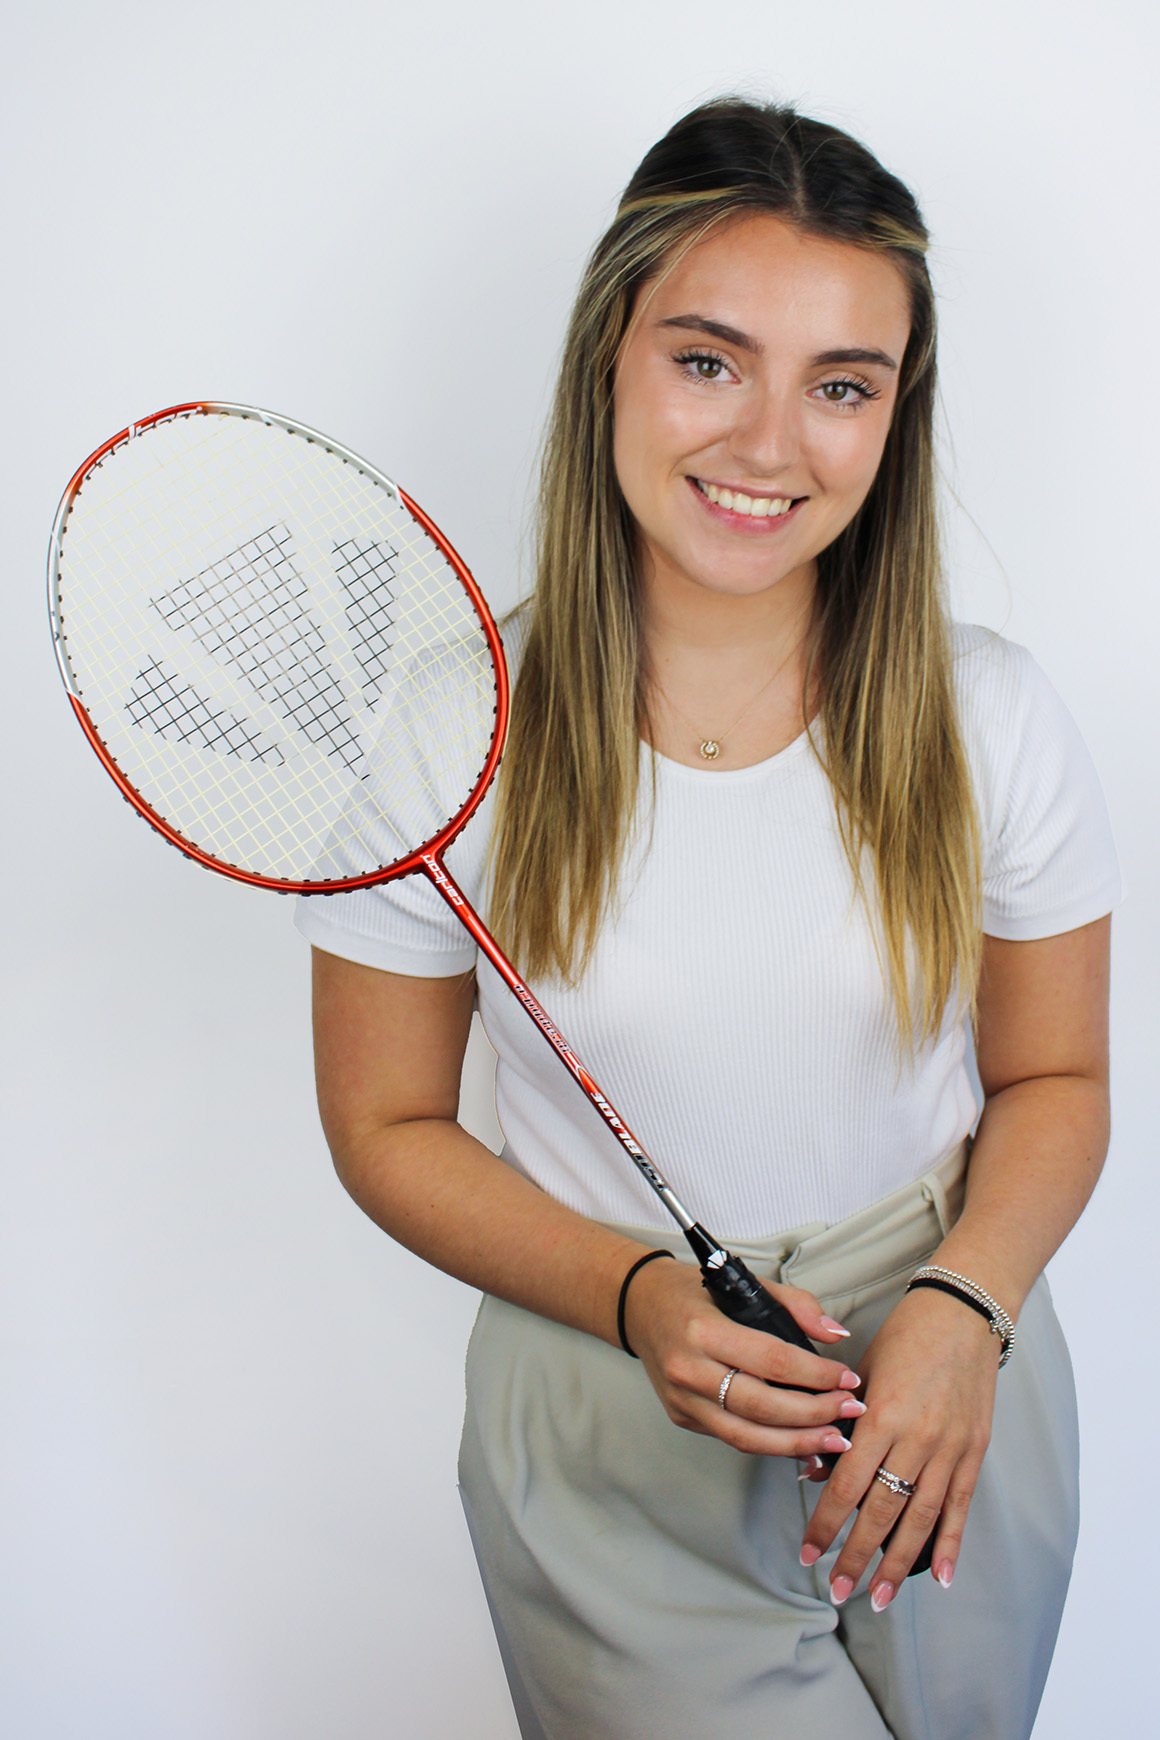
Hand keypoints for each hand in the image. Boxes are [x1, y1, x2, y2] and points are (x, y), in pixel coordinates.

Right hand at [622, 1256, 864, 1458]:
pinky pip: (733, 1437)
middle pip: (762, 1406)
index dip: (815, 1373)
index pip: (771, 1360)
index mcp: (702, 1329)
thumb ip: (795, 1304)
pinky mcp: (682, 1417)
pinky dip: (771, 1444)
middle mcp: (688, 1369)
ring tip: (835, 1439)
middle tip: (850, 1410)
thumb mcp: (744, 1282)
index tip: (847, 1377)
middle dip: (814, 1414)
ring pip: (747, 1436)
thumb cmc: (694, 1292)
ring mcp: (682, 1399)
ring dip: (797, 1442)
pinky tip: (802, 1441)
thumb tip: (835, 1335)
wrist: (639, 1306)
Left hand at [798, 1285, 1002, 1605]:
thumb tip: (817, 1468)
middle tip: (838, 1589)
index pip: (847, 1484)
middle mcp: (918, 1439)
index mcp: (883, 1416)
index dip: (826, 1523)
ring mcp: (950, 1449)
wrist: (962, 1313)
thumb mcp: (865, 1374)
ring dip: (899, 1563)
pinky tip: (942, 1577)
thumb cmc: (906, 1336)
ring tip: (880, 1596)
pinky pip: (961, 1506)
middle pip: (882, 1511)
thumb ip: (843, 1423)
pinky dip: (952, 1544)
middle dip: (857, 1556)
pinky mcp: (974, 1451)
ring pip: (921, 1520)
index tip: (808, 1552)